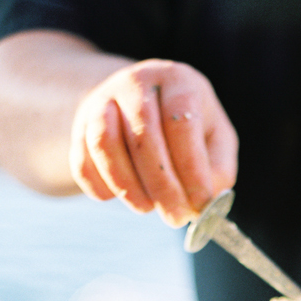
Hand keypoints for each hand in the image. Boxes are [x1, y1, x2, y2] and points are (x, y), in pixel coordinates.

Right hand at [70, 59, 237, 225]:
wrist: (140, 107)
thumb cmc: (188, 132)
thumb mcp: (215, 141)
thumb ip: (219, 169)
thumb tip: (206, 201)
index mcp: (178, 81)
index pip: (182, 123)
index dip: (191, 169)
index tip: (198, 204)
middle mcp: (138, 82)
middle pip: (143, 134)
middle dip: (162, 186)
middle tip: (175, 218)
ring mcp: (103, 99)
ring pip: (105, 144)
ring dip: (127, 186)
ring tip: (146, 207)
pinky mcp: (81, 125)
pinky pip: (82, 161)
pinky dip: (100, 187)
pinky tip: (119, 196)